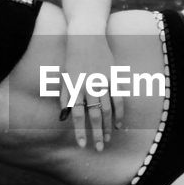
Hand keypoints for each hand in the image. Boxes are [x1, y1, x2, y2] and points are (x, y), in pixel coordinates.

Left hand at [59, 36, 124, 150]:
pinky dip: (120, 112)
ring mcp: (103, 81)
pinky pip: (118, 98)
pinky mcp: (113, 77)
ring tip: (108, 140)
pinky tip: (119, 125)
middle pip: (94, 115)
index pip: (76, 114)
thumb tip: (63, 117)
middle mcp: (89, 85)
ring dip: (108, 126)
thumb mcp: (64, 76)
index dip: (80, 131)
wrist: (86, 35)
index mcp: (75, 86)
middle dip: (97, 133)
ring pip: (107, 109)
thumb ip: (64, 97)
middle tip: (99, 148)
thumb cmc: (72, 57)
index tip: (83, 145)